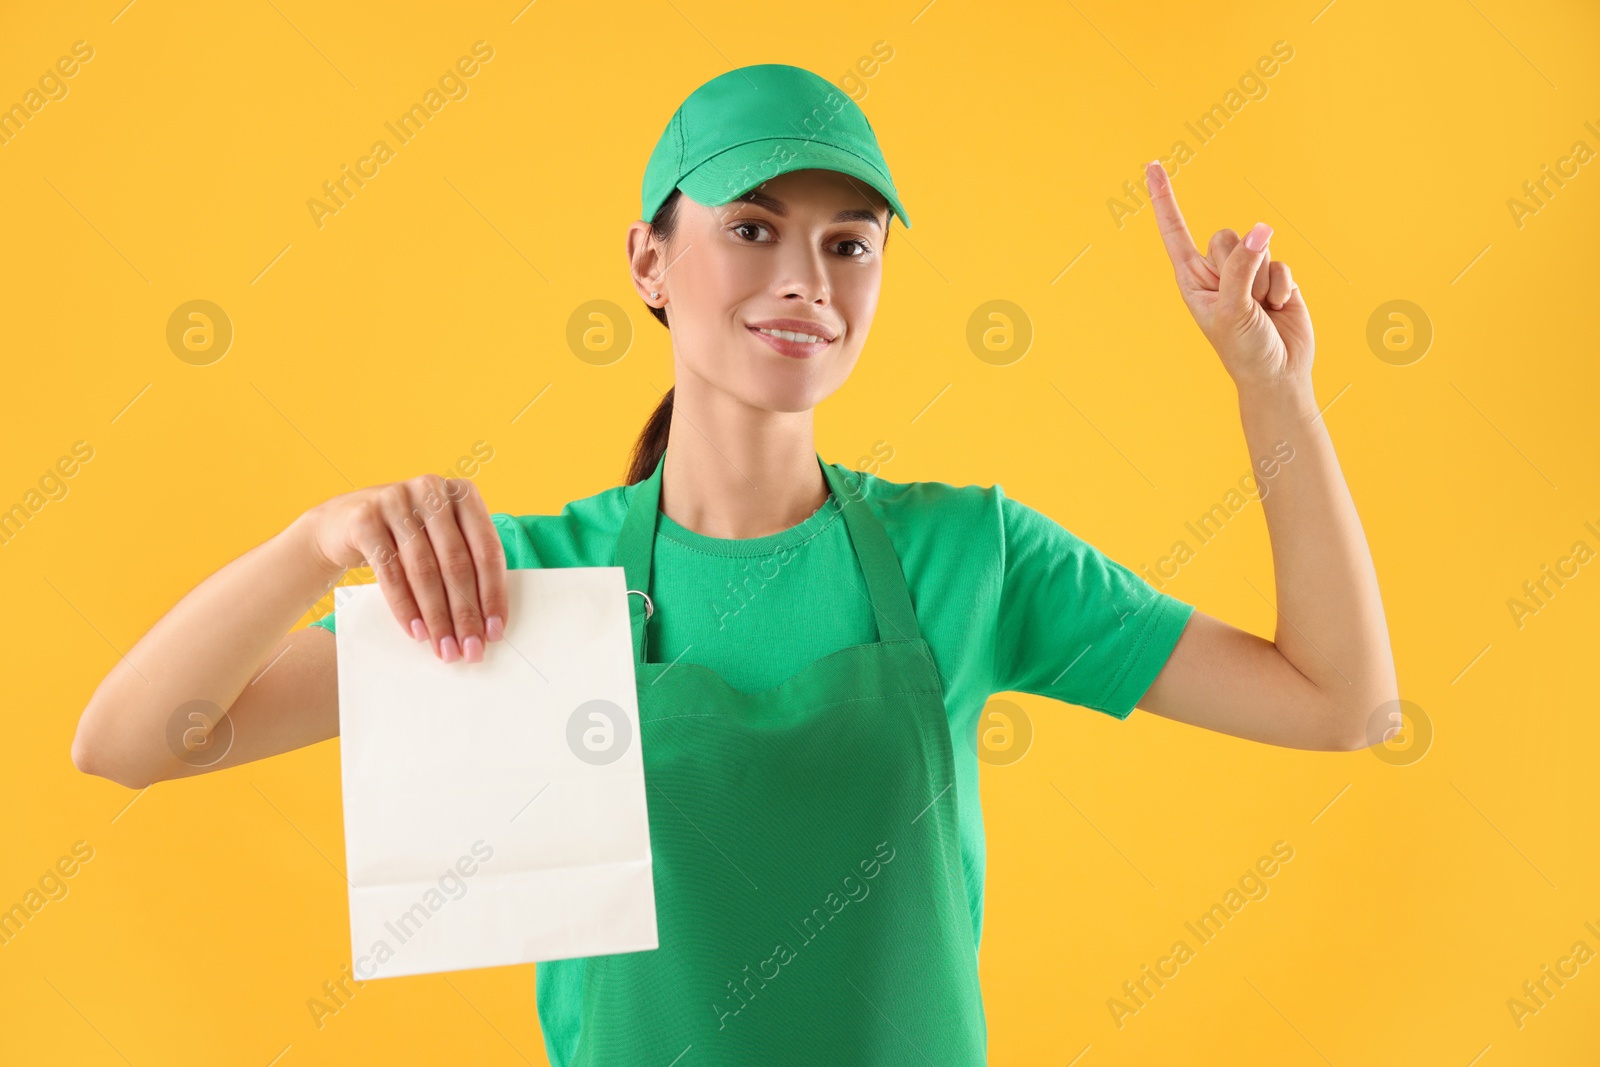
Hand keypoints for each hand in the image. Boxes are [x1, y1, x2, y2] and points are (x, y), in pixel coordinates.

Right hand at [302, 475, 507, 662]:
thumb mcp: (439, 538)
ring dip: (437, 617)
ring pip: (424, 570)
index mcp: (462, 493)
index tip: (495, 631)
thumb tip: (486, 622)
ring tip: (444, 647)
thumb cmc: (405, 536)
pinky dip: (405, 607)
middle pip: (457, 563)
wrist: (340, 522)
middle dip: (465, 614)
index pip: (487, 549)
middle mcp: (432, 491)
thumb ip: (465, 563)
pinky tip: (417, 631)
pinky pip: (390, 572)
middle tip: (470, 649)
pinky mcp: (365, 519)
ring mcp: (396, 500)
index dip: (493, 594)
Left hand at [1146, 160, 1313, 391]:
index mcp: (1192, 279)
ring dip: (1263, 280)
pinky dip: (1283, 287)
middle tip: (1242, 300)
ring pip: (1258, 245)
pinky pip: (1283, 261)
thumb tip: (1261, 230)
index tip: (1152, 165)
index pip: (1174, 231)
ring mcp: (1247, 271)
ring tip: (1260, 308)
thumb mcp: (1234, 309)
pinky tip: (1278, 308)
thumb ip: (1243, 267)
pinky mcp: (1276, 275)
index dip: (1164, 198)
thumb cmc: (1244, 349)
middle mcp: (1217, 271)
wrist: (1278, 374)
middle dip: (1239, 265)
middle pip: (1226, 235)